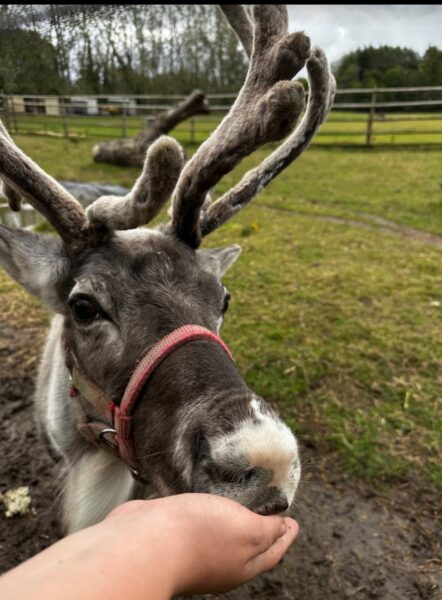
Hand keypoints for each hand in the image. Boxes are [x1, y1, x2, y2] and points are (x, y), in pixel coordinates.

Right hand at [106, 493, 298, 594]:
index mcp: (242, 566)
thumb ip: (268, 532)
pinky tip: (208, 497)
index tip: (293, 520)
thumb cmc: (200, 537)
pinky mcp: (175, 532)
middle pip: (248, 546)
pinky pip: (199, 520)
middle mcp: (220, 562)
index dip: (285, 535)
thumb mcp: (247, 532)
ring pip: (222, 532)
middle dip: (262, 529)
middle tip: (271, 509)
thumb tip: (283, 529)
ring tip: (243, 499)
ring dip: (234, 517)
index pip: (272, 551)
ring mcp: (196, 549)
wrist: (146, 541)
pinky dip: (209, 510)